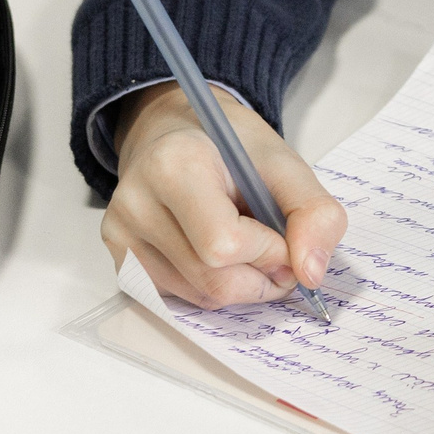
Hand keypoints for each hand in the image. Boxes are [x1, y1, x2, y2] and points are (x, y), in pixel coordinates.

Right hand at [103, 82, 347, 307]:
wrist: (178, 133)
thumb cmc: (232, 148)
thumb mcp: (285, 164)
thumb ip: (313, 213)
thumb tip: (311, 274)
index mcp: (174, 165)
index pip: (224, 245)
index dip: (269, 252)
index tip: (284, 233)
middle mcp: (135, 203)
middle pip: (212, 281)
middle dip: (261, 276)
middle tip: (276, 250)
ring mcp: (121, 236)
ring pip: (199, 297)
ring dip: (242, 284)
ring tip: (247, 246)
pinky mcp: (119, 259)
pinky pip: (180, 299)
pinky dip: (213, 287)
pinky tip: (216, 255)